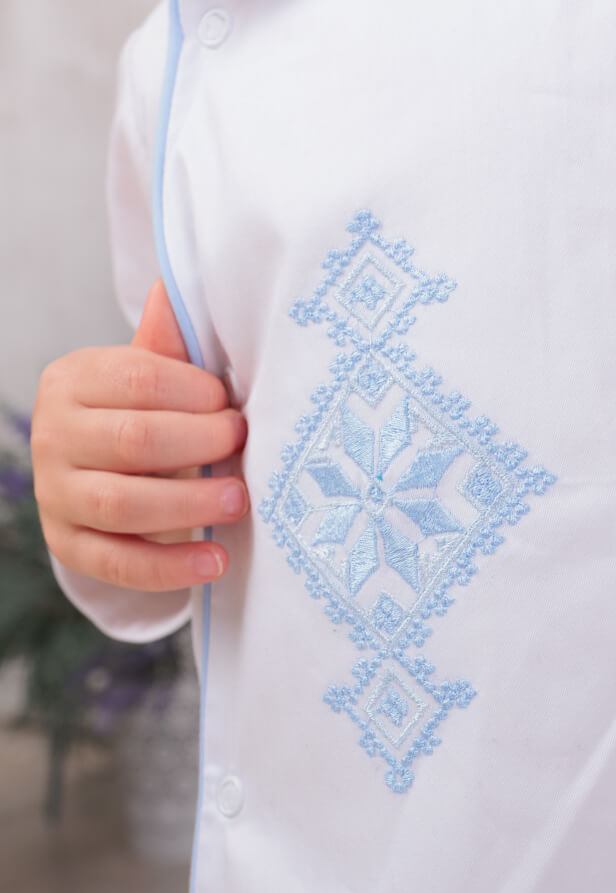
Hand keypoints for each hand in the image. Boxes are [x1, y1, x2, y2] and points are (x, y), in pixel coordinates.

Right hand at [31, 279, 247, 590]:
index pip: (138, 380)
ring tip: (239, 501)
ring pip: (123, 504)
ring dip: (190, 503)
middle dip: (200, 445)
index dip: (195, 395)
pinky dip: (171, 567)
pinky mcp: (72, 547)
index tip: (232, 406)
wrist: (109, 478)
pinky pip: (120, 563)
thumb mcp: (154, 377)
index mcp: (75, 381)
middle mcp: (55, 436)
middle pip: (133, 440)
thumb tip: (176, 285)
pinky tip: (216, 562)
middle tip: (243, 448)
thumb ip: (170, 343)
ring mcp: (58, 495)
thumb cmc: (147, 418)